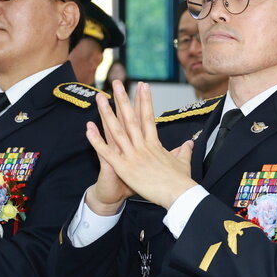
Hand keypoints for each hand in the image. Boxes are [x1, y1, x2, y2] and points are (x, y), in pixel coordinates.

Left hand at [86, 81, 195, 209]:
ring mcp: (133, 155)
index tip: (142, 86)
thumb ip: (184, 151)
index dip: (144, 101)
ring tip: (100, 98)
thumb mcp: (183, 162)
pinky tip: (88, 129)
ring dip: (107, 113)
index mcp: (155, 144)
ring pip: (117, 130)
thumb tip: (189, 143)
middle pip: (130, 118)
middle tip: (116, 82)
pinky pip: (107, 153)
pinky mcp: (125, 168)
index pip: (148, 117)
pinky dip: (97, 141)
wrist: (179, 194)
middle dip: (123, 99)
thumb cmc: (181, 181)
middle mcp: (143, 146)